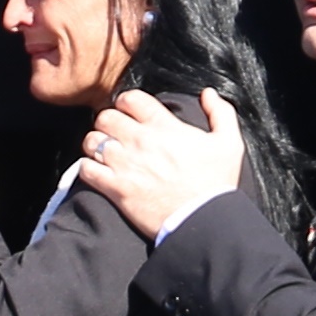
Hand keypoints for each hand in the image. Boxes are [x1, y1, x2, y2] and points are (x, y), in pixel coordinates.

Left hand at [74, 88, 247, 239]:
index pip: (130, 99)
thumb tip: (208, 93)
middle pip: (106, 117)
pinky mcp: (116, 188)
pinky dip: (88, 169)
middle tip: (115, 134)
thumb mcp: (229, 143)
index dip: (126, 103)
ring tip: (103, 153)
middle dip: (108, 123)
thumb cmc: (216, 184)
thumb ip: (221, 112)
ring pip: (92, 141)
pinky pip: (86, 169)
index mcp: (165, 126)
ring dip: (95, 145)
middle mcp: (141, 140)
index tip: (129, 113)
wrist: (204, 221)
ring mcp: (125, 164)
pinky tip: (98, 173)